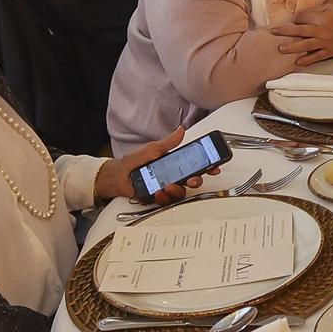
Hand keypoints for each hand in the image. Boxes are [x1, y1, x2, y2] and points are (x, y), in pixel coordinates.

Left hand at [94, 128, 217, 203]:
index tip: (214, 167)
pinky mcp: (159, 197)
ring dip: (177, 189)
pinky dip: (164, 197)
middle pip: (192, 181)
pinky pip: (167, 201)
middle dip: (196, 181)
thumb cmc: (134, 161)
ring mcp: (167, 188)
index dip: (207, 167)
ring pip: (181, 192)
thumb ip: (168, 142)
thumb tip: (181, 130)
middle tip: (193, 179)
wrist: (118, 175)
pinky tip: (158, 192)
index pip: (195, 165)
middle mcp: (173, 176)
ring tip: (168, 185)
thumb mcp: (153, 149)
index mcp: (175, 164)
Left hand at [272, 1, 332, 64]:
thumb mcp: (332, 7)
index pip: (302, 17)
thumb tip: (303, 15)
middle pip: (298, 30)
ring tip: (280, 48)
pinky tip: (297, 62)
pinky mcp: (330, 51)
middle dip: (284, 31)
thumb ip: (317, 10)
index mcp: (321, 17)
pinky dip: (306, 60)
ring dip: (291, 47)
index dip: (297, 18)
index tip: (296, 19)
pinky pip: (316, 57)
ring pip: (304, 46)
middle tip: (273, 31)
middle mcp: (321, 30)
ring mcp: (325, 42)